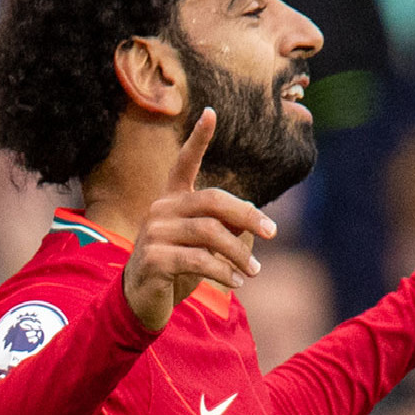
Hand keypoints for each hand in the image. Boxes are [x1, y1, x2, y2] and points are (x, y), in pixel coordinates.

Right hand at [123, 108, 276, 329]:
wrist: (142, 302)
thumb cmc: (178, 268)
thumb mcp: (206, 246)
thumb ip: (226, 228)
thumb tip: (252, 217)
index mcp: (172, 199)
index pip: (184, 163)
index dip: (198, 138)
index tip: (210, 112)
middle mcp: (161, 209)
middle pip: (213, 201)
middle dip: (247, 216)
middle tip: (272, 233)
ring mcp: (154, 232)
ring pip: (209, 233)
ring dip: (238, 254)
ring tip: (255, 271)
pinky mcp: (153, 258)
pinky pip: (198, 259)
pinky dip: (222, 271)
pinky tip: (235, 282)